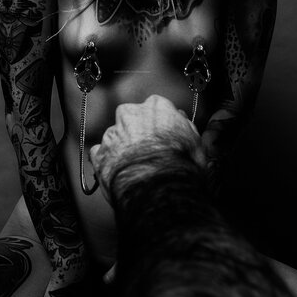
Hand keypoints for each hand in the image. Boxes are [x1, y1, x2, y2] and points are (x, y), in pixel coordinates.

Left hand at [90, 95, 205, 202]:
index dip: (160, 123)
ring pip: (115, 136)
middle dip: (137, 131)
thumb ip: (185, 127)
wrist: (158, 190)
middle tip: (148, 152)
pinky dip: (107, 162)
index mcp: (156, 106)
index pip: (156, 107)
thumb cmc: (182, 165)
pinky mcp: (99, 154)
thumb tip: (181, 122)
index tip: (164, 135)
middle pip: (131, 117)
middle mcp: (130, 114)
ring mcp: (112, 133)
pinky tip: (119, 174)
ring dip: (122, 148)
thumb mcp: (196, 143)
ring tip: (135, 168)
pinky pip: (100, 155)